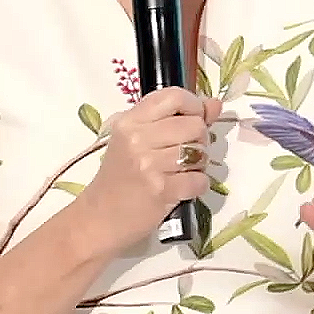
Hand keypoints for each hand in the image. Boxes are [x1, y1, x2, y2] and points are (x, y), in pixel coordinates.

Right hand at [80, 88, 223, 252]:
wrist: (98, 218)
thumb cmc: (119, 177)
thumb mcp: (136, 140)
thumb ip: (174, 118)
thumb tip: (214, 104)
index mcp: (130, 121)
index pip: (174, 96)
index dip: (193, 105)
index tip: (192, 119)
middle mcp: (138, 138)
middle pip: (194, 125)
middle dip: (199, 139)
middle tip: (185, 152)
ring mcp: (149, 165)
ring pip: (200, 152)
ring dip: (199, 164)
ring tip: (182, 171)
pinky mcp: (161, 190)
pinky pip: (200, 179)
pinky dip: (197, 185)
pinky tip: (182, 188)